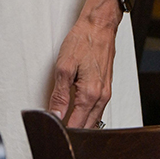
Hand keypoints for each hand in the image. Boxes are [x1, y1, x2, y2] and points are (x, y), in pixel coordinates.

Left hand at [48, 0, 121, 127]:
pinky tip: (77, 111)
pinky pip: (97, 109)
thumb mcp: (64, 67)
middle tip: (56, 130)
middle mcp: (101, 97)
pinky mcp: (106, 88)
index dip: (63, 131)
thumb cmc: (83, 41)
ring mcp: (106, 93)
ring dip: (80, 124)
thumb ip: (59, 95)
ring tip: (64, 122)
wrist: (99, 26)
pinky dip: (87, 114)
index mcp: (90, 94)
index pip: (76, 125)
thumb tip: (55, 114)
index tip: (53, 132)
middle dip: (72, 131)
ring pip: (94, 120)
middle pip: (87, 126)